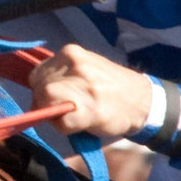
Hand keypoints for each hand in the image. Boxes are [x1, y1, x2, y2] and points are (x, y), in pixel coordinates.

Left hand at [28, 44, 150, 138]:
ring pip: (45, 103)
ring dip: (55, 115)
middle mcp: (75, 65)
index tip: (55, 99)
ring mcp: (82, 87)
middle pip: (39, 89)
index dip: (41, 90)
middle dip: (46, 103)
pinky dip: (66, 128)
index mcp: (71, 52)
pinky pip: (61, 123)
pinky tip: (80, 124)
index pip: (37, 74)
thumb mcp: (85, 66)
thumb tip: (37, 91)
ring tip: (74, 116)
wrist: (142, 101)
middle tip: (65, 111)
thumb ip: (62, 73)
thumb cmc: (110, 86)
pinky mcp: (89, 110)